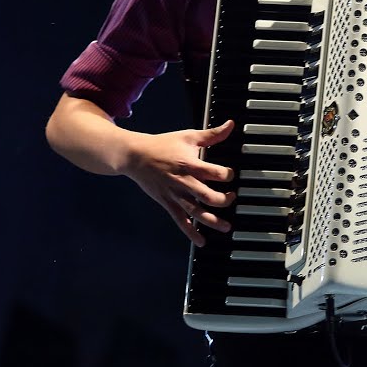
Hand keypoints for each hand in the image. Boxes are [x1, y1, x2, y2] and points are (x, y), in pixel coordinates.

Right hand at [122, 120, 237, 245]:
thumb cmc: (162, 145)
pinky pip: (180, 221)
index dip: (227, 174)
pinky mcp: (167, 203)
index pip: (215, 173)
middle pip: (208, 196)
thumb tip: (230, 125)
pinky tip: (201, 241)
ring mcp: (175, 195)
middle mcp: (184, 182)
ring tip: (226, 227)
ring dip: (213, 221)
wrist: (135, 156)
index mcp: (190, 164)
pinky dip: (191, 232)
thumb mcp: (188, 136)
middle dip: (224, 200)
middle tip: (232, 197)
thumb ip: (212, 134)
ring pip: (196, 212)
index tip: (231, 174)